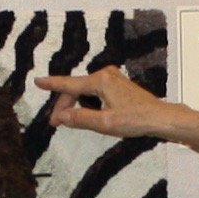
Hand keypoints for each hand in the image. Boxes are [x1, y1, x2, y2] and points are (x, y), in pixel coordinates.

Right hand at [37, 66, 178, 139]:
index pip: (70, 83)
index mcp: (100, 80)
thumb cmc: (136, 120)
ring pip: (85, 90)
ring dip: (76, 104)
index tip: (37, 81)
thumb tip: (61, 117)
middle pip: (76, 88)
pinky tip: (87, 114)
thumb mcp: (105, 123)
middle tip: (57, 123)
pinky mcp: (117, 85)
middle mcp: (105, 74)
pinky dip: (86, 102)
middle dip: (65, 105)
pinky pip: (94, 91)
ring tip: (70, 120)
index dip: (52, 84)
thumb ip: (81, 118)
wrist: (161, 118)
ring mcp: (112, 78)